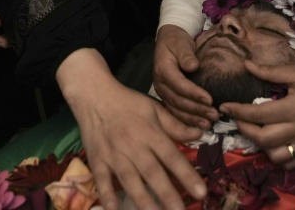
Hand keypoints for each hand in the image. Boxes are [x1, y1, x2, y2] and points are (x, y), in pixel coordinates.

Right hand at [58, 49, 205, 209]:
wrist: (94, 95)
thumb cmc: (127, 102)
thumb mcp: (154, 108)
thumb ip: (176, 125)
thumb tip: (200, 134)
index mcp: (150, 132)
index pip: (171, 157)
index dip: (186, 175)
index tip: (200, 193)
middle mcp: (133, 145)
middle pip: (152, 173)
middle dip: (167, 195)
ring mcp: (113, 154)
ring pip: (130, 181)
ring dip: (143, 201)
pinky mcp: (97, 160)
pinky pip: (102, 182)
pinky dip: (108, 197)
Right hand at [153, 25, 218, 129]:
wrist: (169, 42)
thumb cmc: (176, 41)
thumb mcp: (180, 42)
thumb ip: (186, 54)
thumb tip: (193, 66)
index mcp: (163, 69)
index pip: (179, 84)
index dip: (194, 93)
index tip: (210, 99)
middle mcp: (161, 84)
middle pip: (178, 100)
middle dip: (197, 109)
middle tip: (214, 115)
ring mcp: (163, 93)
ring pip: (177, 109)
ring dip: (194, 118)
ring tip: (209, 124)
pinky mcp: (168, 98)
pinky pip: (177, 112)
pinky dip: (188, 121)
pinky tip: (200, 126)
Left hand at [218, 61, 294, 168]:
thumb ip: (269, 72)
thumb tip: (245, 65)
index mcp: (294, 108)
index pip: (258, 114)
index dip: (237, 111)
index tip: (224, 107)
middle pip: (263, 139)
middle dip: (244, 130)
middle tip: (238, 119)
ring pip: (276, 156)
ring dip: (261, 147)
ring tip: (256, 132)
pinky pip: (291, 165)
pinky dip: (278, 159)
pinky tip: (273, 145)